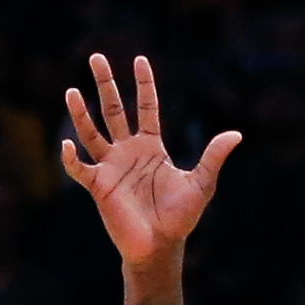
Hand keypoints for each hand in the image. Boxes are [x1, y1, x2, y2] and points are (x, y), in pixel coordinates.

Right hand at [63, 53, 240, 269]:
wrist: (161, 247)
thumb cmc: (180, 218)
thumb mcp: (201, 184)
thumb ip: (213, 157)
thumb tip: (236, 134)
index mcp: (151, 147)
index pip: (145, 107)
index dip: (143, 84)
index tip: (139, 60)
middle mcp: (128, 151)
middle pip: (113, 110)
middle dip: (106, 84)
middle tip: (97, 57)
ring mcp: (111, 167)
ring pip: (91, 132)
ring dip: (81, 113)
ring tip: (72, 91)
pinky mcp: (99, 186)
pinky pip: (80, 168)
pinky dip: (72, 158)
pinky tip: (67, 146)